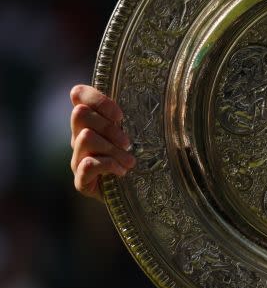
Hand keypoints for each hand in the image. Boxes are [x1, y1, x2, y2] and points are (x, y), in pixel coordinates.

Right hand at [70, 84, 135, 201]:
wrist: (138, 194)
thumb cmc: (144, 156)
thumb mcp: (142, 132)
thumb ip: (140, 115)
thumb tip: (167, 100)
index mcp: (92, 121)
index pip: (78, 94)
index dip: (97, 99)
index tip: (120, 115)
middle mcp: (79, 136)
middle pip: (80, 113)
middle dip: (109, 127)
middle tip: (128, 142)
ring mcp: (77, 158)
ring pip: (85, 137)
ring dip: (112, 149)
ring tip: (130, 161)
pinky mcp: (81, 180)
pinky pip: (87, 164)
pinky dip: (108, 166)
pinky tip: (121, 172)